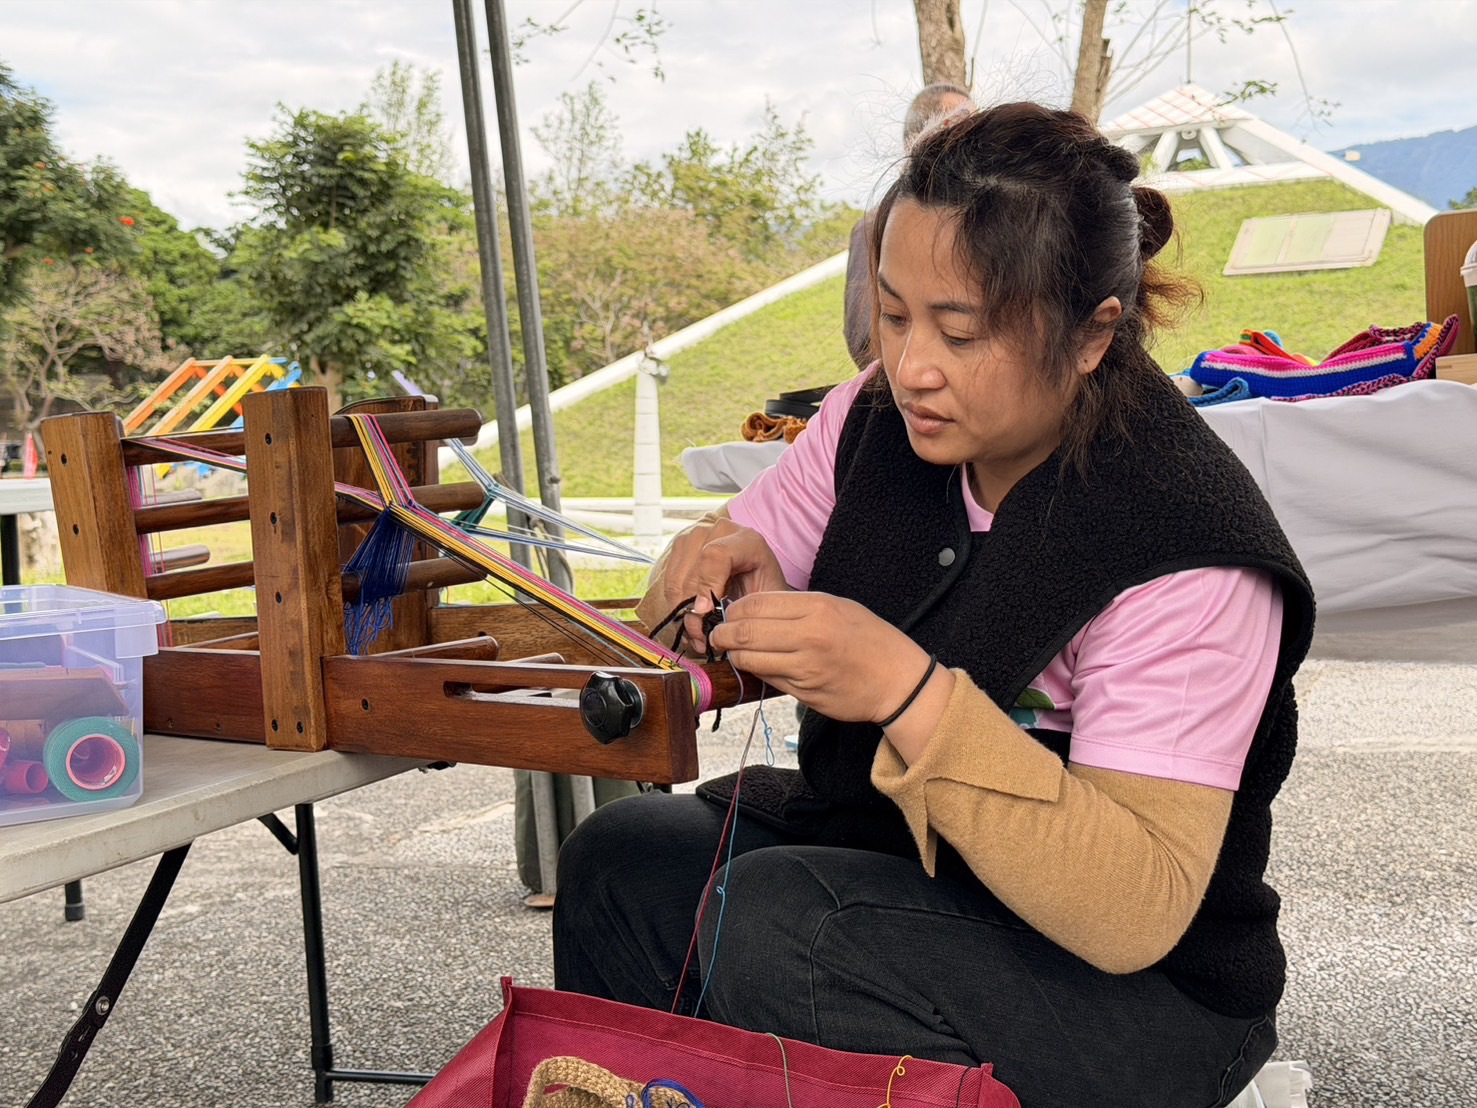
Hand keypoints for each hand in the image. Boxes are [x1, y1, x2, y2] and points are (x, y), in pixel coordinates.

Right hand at [638, 514, 788, 655]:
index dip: (707, 587)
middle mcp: (718, 531)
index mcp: (746, 539)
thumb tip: (706, 623)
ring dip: (682, 612)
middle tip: (700, 637)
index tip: (705, 613)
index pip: (715, 556)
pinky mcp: (680, 547)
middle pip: (692, 572)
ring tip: (697, 634)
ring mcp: (695, 535)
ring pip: (676, 580)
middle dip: (693, 611)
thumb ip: (742, 608)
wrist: (757, 575)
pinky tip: (691, 620)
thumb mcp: (765, 599)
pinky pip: (669, 583)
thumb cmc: (764, 589)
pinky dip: (676, 606)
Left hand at [707, 591, 933, 724]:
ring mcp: (805, 668)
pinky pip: (768, 679)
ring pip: (750, 659)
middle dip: (724, 634)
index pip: (756, 604)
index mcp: (816, 608)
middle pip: (746, 632)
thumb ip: (797, 607)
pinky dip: (757, 672)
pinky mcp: (804, 693)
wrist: (898, 680)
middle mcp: (808, 637)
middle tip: (718, 635)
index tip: (729, 614)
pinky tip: (758, 665)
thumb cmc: (869, 639)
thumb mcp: (838, 607)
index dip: (734, 610)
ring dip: (735, 656)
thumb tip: (754, 610)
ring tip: (734, 651)